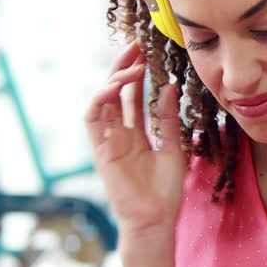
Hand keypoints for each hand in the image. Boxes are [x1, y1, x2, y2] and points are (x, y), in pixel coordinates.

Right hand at [85, 43, 186, 243]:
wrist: (156, 220)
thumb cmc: (165, 191)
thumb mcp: (174, 147)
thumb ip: (168, 119)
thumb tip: (169, 87)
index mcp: (136, 134)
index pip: (131, 96)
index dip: (137, 74)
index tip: (147, 53)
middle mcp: (119, 134)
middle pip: (115, 93)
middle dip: (123, 67)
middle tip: (136, 46)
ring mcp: (107, 141)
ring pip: (102, 100)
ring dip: (113, 78)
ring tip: (131, 63)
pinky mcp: (100, 150)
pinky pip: (92, 118)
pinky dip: (100, 98)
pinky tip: (115, 85)